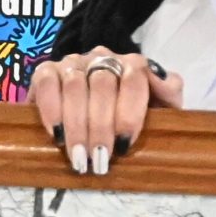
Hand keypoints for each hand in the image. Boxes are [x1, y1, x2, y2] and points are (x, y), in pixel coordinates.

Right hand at [28, 50, 183, 175]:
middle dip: (101, 126)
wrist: (94, 112)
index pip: (133, 79)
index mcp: (132, 64)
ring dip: (76, 126)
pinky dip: (51, 110)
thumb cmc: (128, 115)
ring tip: (79, 156)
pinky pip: (47, 84)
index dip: (128, 113)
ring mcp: (73, 62)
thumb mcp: (158, 106)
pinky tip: (56, 134)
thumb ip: (168, 92)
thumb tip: (162, 81)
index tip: (124, 146)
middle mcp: (102, 57)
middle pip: (102, 84)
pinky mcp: (46, 71)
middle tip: (99, 159)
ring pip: (74, 86)